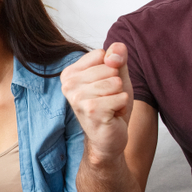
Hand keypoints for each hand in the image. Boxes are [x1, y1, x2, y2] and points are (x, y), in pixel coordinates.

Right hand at [60, 44, 132, 163]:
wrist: (108, 139)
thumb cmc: (110, 106)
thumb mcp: (116, 76)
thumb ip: (117, 57)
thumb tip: (115, 52)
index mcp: (70, 73)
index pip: (102, 54)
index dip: (112, 70)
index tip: (104, 87)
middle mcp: (69, 84)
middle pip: (110, 68)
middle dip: (117, 85)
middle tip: (107, 100)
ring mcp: (78, 98)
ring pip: (115, 83)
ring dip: (119, 97)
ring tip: (110, 108)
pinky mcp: (92, 110)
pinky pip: (121, 97)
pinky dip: (122, 107)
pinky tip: (112, 115)